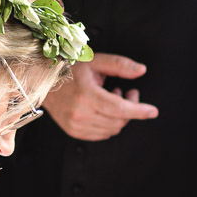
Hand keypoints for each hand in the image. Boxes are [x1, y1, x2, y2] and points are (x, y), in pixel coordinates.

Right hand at [42, 54, 159, 140]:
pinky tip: (103, 109)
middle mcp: (79, 112)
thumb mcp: (96, 61)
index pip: (119, 108)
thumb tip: (141, 70)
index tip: (152, 111)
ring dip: (118, 116)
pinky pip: (101, 134)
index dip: (139, 110)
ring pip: (112, 129)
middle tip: (125, 92)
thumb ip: (120, 65)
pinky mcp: (73, 131)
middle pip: (118, 121)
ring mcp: (75, 124)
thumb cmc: (70, 69)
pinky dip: (108, 124)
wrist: (43, 81)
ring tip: (111, 98)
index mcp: (86, 94)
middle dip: (130, 109)